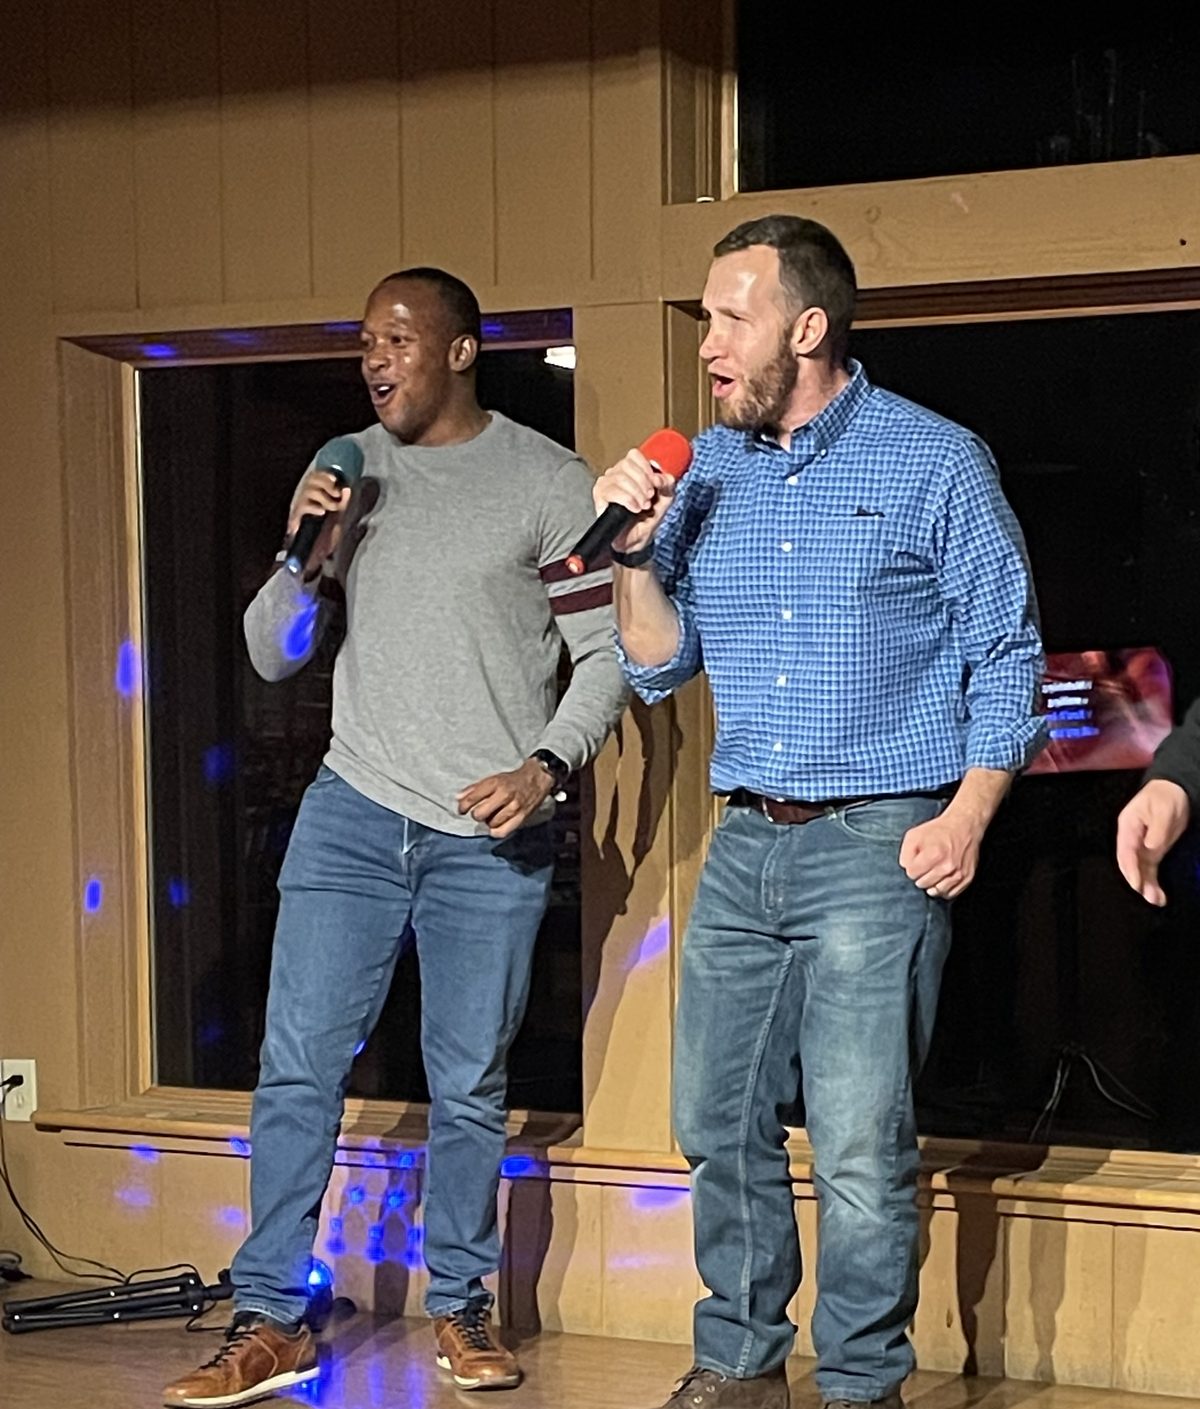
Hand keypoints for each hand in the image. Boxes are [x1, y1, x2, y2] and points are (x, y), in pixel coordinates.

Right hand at [286, 470, 350, 576]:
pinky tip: (321, 512)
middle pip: (311, 480)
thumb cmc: (327, 533)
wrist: (316, 553)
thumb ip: (343, 502)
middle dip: (325, 483)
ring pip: (308, 491)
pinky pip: (302, 507)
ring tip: (332, 507)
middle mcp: (306, 498)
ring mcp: (300, 507)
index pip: (316, 476)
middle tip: (335, 493)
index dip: (324, 474)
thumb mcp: (339, 516)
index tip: (335, 479)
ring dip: (323, 496)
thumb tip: (347, 489)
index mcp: (316, 494)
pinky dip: (313, 507)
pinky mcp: (296, 519)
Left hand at [457, 759, 554, 837]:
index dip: (463, 806)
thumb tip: (458, 798)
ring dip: (488, 822)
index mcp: (495, 783)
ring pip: (491, 824)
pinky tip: (496, 825)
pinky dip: (496, 831)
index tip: (462, 810)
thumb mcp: (493, 779)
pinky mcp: (521, 817)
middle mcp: (504, 795)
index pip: (472, 798)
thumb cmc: (512, 780)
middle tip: (480, 812)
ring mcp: (514, 807)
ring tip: (493, 815)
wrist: (537, 779)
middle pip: (480, 814)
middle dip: (477, 814)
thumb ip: (474, 788)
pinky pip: (502, 831)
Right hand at [592, 448, 677, 552]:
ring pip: (620, 477)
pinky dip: (627, 500)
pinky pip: (612, 491)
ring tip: (642, 506)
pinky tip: (634, 509)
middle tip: (649, 498)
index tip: (655, 484)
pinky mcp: (599, 497)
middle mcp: (615, 474)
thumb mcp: (666, 498)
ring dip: (636, 493)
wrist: (636, 540)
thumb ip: (667, 483)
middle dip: (643, 482)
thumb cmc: (647, 519)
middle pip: (627, 464)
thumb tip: (659, 476)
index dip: (646, 468)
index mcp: (630, 471)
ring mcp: (605, 485)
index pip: (634, 455)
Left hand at [899, 810, 983, 899]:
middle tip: (926, 865)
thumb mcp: (914, 835)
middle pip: (923, 884)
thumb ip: (905, 854)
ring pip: (937, 892)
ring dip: (932, 884)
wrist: (964, 826)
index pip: (912, 874)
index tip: (917, 861)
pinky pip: (950, 894)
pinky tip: (941, 879)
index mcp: (934, 855)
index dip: (912, 867)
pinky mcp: (967, 878)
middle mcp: (948, 867)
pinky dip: (944, 889)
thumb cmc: (938, 831)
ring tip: (933, 872)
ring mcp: (959, 874)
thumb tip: (906, 868)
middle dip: (921, 875)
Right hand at [1116, 778, 1190, 905]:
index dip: (1130, 868)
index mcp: (1128, 826)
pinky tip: (1159, 895)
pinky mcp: (1152, 852)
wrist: (1174, 792)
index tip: (1136, 883)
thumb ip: (1157, 829)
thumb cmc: (1164, 797)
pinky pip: (1150, 870)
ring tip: (1156, 900)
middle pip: (1130, 864)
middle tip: (1146, 895)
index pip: (1125, 851)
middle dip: (1137, 881)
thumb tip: (1150, 846)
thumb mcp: (1162, 809)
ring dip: (1147, 886)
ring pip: (1140, 870)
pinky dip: (1153, 883)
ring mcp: (1141, 847)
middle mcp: (1131, 839)